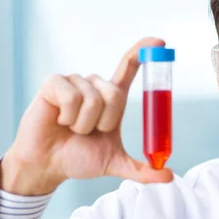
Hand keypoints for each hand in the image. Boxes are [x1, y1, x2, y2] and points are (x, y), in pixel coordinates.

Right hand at [0, 37, 173, 195]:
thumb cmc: (79, 158)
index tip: (160, 41)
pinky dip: (68, 117)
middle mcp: (95, 85)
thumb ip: (141, 169)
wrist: (48, 165)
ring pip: (93, 99)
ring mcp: (74, 82)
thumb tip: (169, 176)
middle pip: (115, 93)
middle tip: (89, 132)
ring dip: (84, 124)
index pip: (129, 66)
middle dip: (104, 122)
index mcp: (111, 97)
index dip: (143, 52)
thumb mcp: (114, 164)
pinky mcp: (54, 83)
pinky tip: (58, 120)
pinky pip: (72, 97)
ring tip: (71, 128)